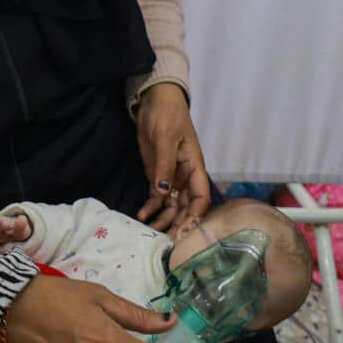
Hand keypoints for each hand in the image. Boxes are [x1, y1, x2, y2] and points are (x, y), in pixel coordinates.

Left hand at [135, 82, 210, 235]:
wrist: (153, 102)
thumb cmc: (167, 115)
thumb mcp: (166, 138)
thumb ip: (164, 165)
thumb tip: (164, 192)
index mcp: (195, 167)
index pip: (201, 197)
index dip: (195, 215)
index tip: (185, 230)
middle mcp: (185, 177)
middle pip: (185, 207)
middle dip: (177, 223)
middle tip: (166, 240)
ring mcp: (170, 178)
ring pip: (170, 206)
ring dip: (162, 220)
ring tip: (150, 232)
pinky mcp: (156, 176)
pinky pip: (155, 198)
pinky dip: (150, 209)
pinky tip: (142, 217)